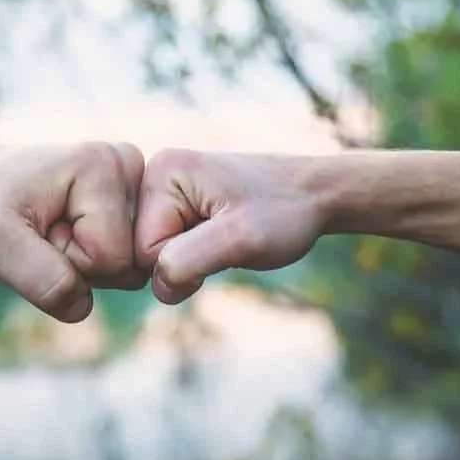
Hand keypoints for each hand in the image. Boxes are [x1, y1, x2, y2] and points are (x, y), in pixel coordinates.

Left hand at [0, 142, 146, 322]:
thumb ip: (41, 278)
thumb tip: (83, 306)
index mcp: (104, 163)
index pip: (112, 258)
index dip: (69, 261)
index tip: (37, 231)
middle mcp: (127, 165)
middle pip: (129, 264)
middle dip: (80, 264)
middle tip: (41, 233)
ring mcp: (131, 184)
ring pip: (130, 267)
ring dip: (84, 265)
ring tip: (49, 232)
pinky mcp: (127, 203)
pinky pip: (126, 263)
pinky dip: (90, 261)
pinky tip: (64, 233)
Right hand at [135, 149, 324, 304]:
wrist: (317, 195)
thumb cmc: (284, 212)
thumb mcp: (239, 239)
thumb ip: (187, 262)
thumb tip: (157, 286)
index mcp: (161, 173)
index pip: (142, 250)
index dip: (183, 263)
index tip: (223, 242)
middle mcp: (154, 175)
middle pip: (142, 252)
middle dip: (185, 261)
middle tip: (226, 241)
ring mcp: (164, 190)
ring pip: (156, 255)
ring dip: (192, 260)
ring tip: (226, 237)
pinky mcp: (177, 204)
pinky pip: (168, 249)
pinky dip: (196, 255)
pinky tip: (220, 236)